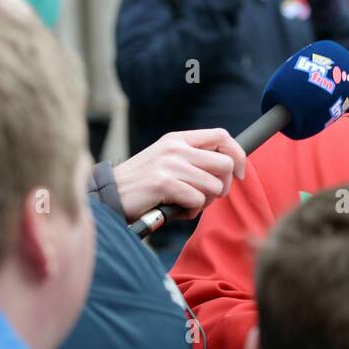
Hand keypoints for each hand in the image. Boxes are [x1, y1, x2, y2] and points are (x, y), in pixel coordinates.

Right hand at [112, 128, 245, 221]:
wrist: (109, 196)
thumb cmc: (142, 185)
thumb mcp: (167, 161)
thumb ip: (193, 160)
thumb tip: (230, 169)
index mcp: (178, 139)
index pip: (222, 136)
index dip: (238, 155)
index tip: (239, 174)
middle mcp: (176, 148)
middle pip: (225, 164)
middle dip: (223, 186)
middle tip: (207, 197)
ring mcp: (170, 164)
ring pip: (214, 186)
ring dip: (205, 203)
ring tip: (185, 204)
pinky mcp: (164, 183)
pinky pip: (197, 200)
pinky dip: (191, 212)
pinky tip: (175, 211)